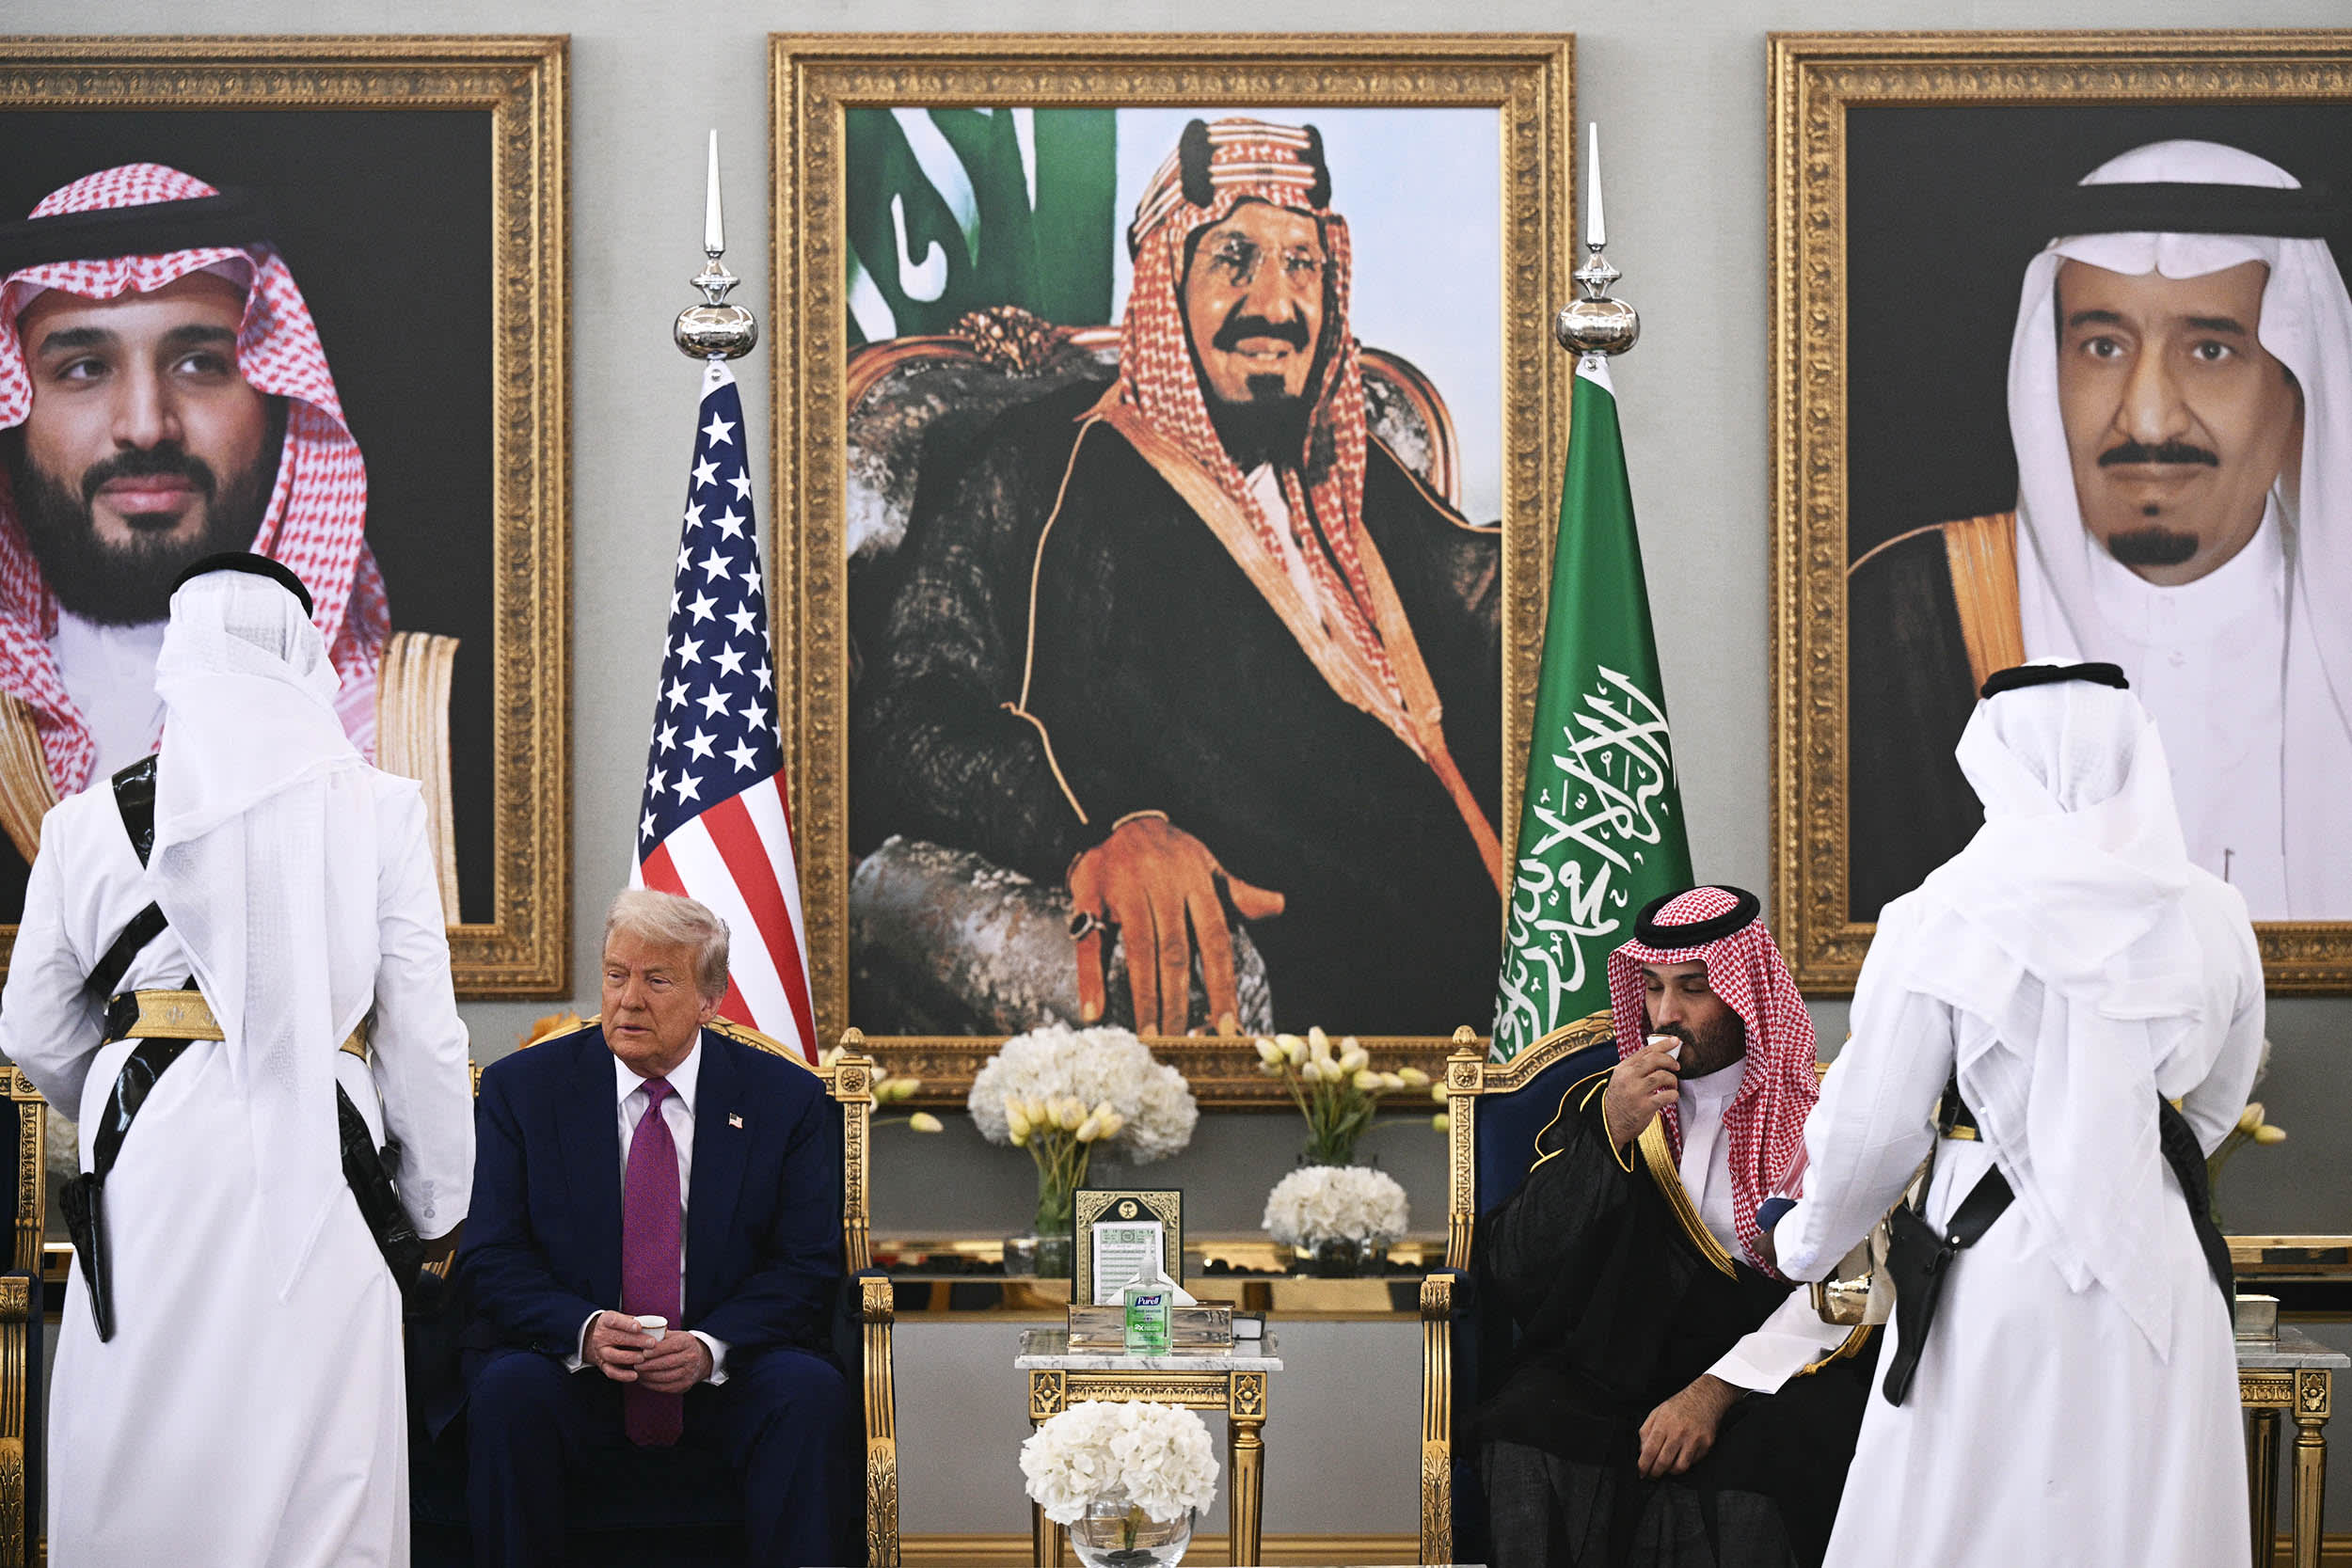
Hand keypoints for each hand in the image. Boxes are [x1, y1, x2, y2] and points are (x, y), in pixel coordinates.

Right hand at [584, 1310, 654, 1382]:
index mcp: (606, 1321)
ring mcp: (600, 1352)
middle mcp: (601, 1336)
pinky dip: (623, 1375)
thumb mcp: (626, 1320)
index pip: (614, 1321)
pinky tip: (635, 1375)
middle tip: (652, 1343)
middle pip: (617, 1338)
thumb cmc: (620, 1328)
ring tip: (643, 1358)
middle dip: (636, 1341)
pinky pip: (611, 1372)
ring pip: (613, 1356)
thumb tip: (661, 1330)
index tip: (639, 1327)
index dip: (626, 1324)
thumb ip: (639, 1323)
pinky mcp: (603, 1365)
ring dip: (629, 1357)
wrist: (602, 1339)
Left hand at [633, 1329, 713, 1392]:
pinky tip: (644, 1380)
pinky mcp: (684, 1385)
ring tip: (638, 1373)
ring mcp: (689, 1373)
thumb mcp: (674, 1335)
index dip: (656, 1350)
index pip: (672, 1346)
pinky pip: (666, 1387)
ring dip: (649, 1376)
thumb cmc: (679, 1345)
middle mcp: (691, 1357)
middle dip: (649, 1365)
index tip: (643, 1352)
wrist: (699, 1359)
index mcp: (688, 1342)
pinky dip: (652, 1385)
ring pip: (666, 1377)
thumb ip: (659, 1335)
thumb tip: (638, 1334)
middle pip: (668, 1362)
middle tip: (635, 1365)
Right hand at [1067, 814, 1282, 1034]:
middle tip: (1180, 1042)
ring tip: (1149, 1035)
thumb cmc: (1168, 850)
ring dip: (1143, 996)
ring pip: (1138, 950)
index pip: (1214, 940)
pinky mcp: (1089, 894)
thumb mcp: (1206, 864)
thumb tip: (1279, 906)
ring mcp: (1125, 890)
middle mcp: (1163, 885)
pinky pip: (1090, 941)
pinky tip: (1094, 1011)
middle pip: (1174, 951)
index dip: (1221, 984)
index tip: (1227, 1024)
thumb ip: (1237, 893)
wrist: (1117, 813)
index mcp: (1195, 881)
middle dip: (1178, 1000)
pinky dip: (1090, 977)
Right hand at [1601, 1037, 1681, 1149]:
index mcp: (1623, 1068)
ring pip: (1662, 1076)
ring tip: (1672, 1085)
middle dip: (1670, 1060)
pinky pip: (1667, 1095)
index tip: (1675, 1041)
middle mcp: (1628, 1077)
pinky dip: (1673, 1095)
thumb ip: (1637, 1067)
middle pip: (1655, 1060)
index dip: (1663, 1044)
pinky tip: (1671, 1096)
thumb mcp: (1622, 1078)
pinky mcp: (1644, 1107)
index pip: (1646, 1051)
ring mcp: (1636, 1092)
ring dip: (1672, 1079)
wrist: (1610, 1123)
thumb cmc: (1621, 1099)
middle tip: (1677, 1066)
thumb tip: (1660, 1054)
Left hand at [1636, 1374, 1741, 1478]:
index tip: (1641, 1472)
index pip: (1650, 1451)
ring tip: (1667, 1468)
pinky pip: (1692, 1462)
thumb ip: (1646, 1431)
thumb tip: (1642, 1451)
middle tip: (1652, 1475)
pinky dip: (1685, 1463)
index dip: (1643, 1465)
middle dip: (1655, 1473)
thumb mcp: (1656, 1413)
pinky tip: (1680, 1457)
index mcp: (1663, 1424)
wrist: (1705, 1398)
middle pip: (1663, 1462)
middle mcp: (1678, 1432)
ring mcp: (1693, 1439)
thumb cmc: (1680, 1405)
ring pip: (1679, 1467)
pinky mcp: (1705, 1445)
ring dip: (1670, 1472)